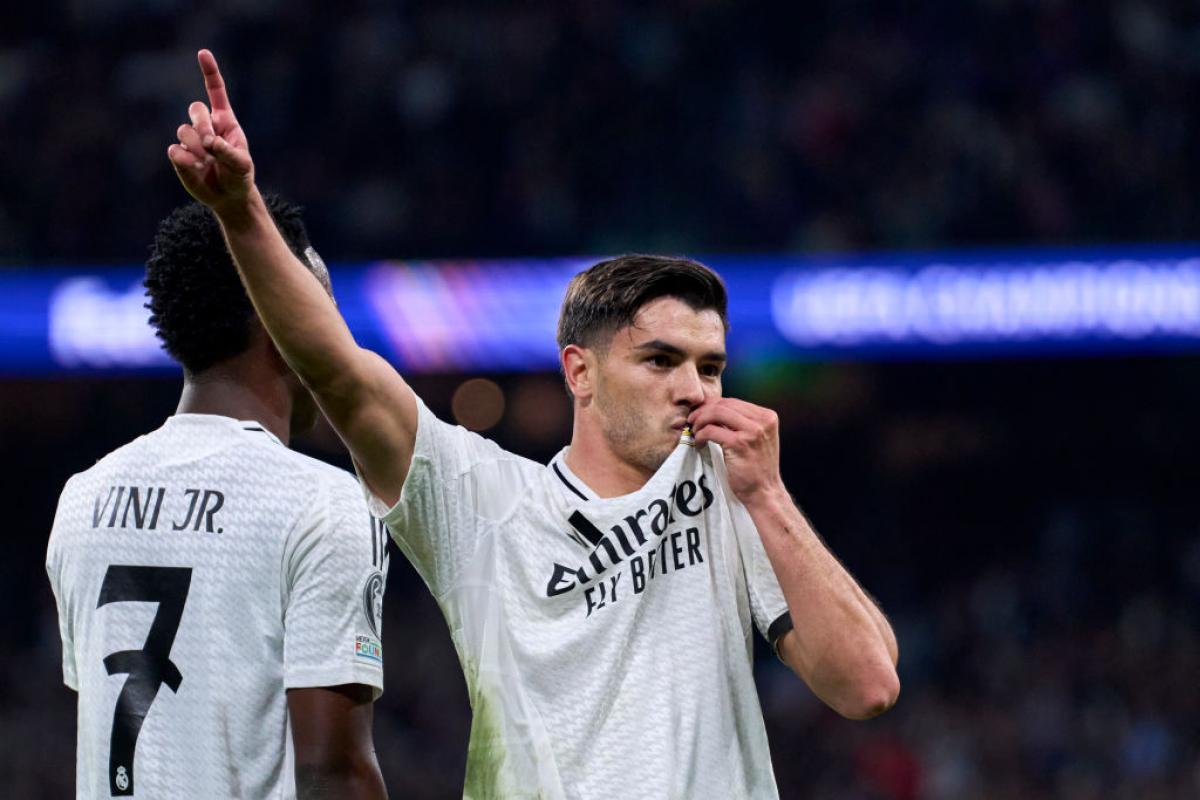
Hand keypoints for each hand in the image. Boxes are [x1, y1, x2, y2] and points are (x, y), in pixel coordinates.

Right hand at [167, 49, 254, 212]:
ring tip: (208, 163)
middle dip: (202, 124)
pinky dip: (186, 161)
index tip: (203, 53)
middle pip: (195, 108)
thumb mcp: (242, 165)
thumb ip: (228, 151)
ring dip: (197, 148)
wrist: (228, 196)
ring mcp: (190, 139)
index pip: (215, 91)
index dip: (209, 72)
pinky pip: (175, 151)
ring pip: (183, 131)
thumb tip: (208, 141)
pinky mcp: (178, 155)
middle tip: (210, 144)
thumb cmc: (239, 175)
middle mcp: (206, 125)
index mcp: (225, 121)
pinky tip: (197, 169)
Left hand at [688, 397, 784, 503]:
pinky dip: (700, 435)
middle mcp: (762, 421)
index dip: (712, 405)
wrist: (764, 492)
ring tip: (694, 431)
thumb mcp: (756, 439)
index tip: (699, 413)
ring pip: (717, 413)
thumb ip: (741, 423)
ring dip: (700, 420)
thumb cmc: (756, 467)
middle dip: (703, 411)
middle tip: (691, 421)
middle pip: (724, 404)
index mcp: (767, 416)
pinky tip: (698, 443)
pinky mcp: (739, 444)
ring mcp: (752, 431)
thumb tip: (713, 409)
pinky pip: (711, 431)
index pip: (733, 401)